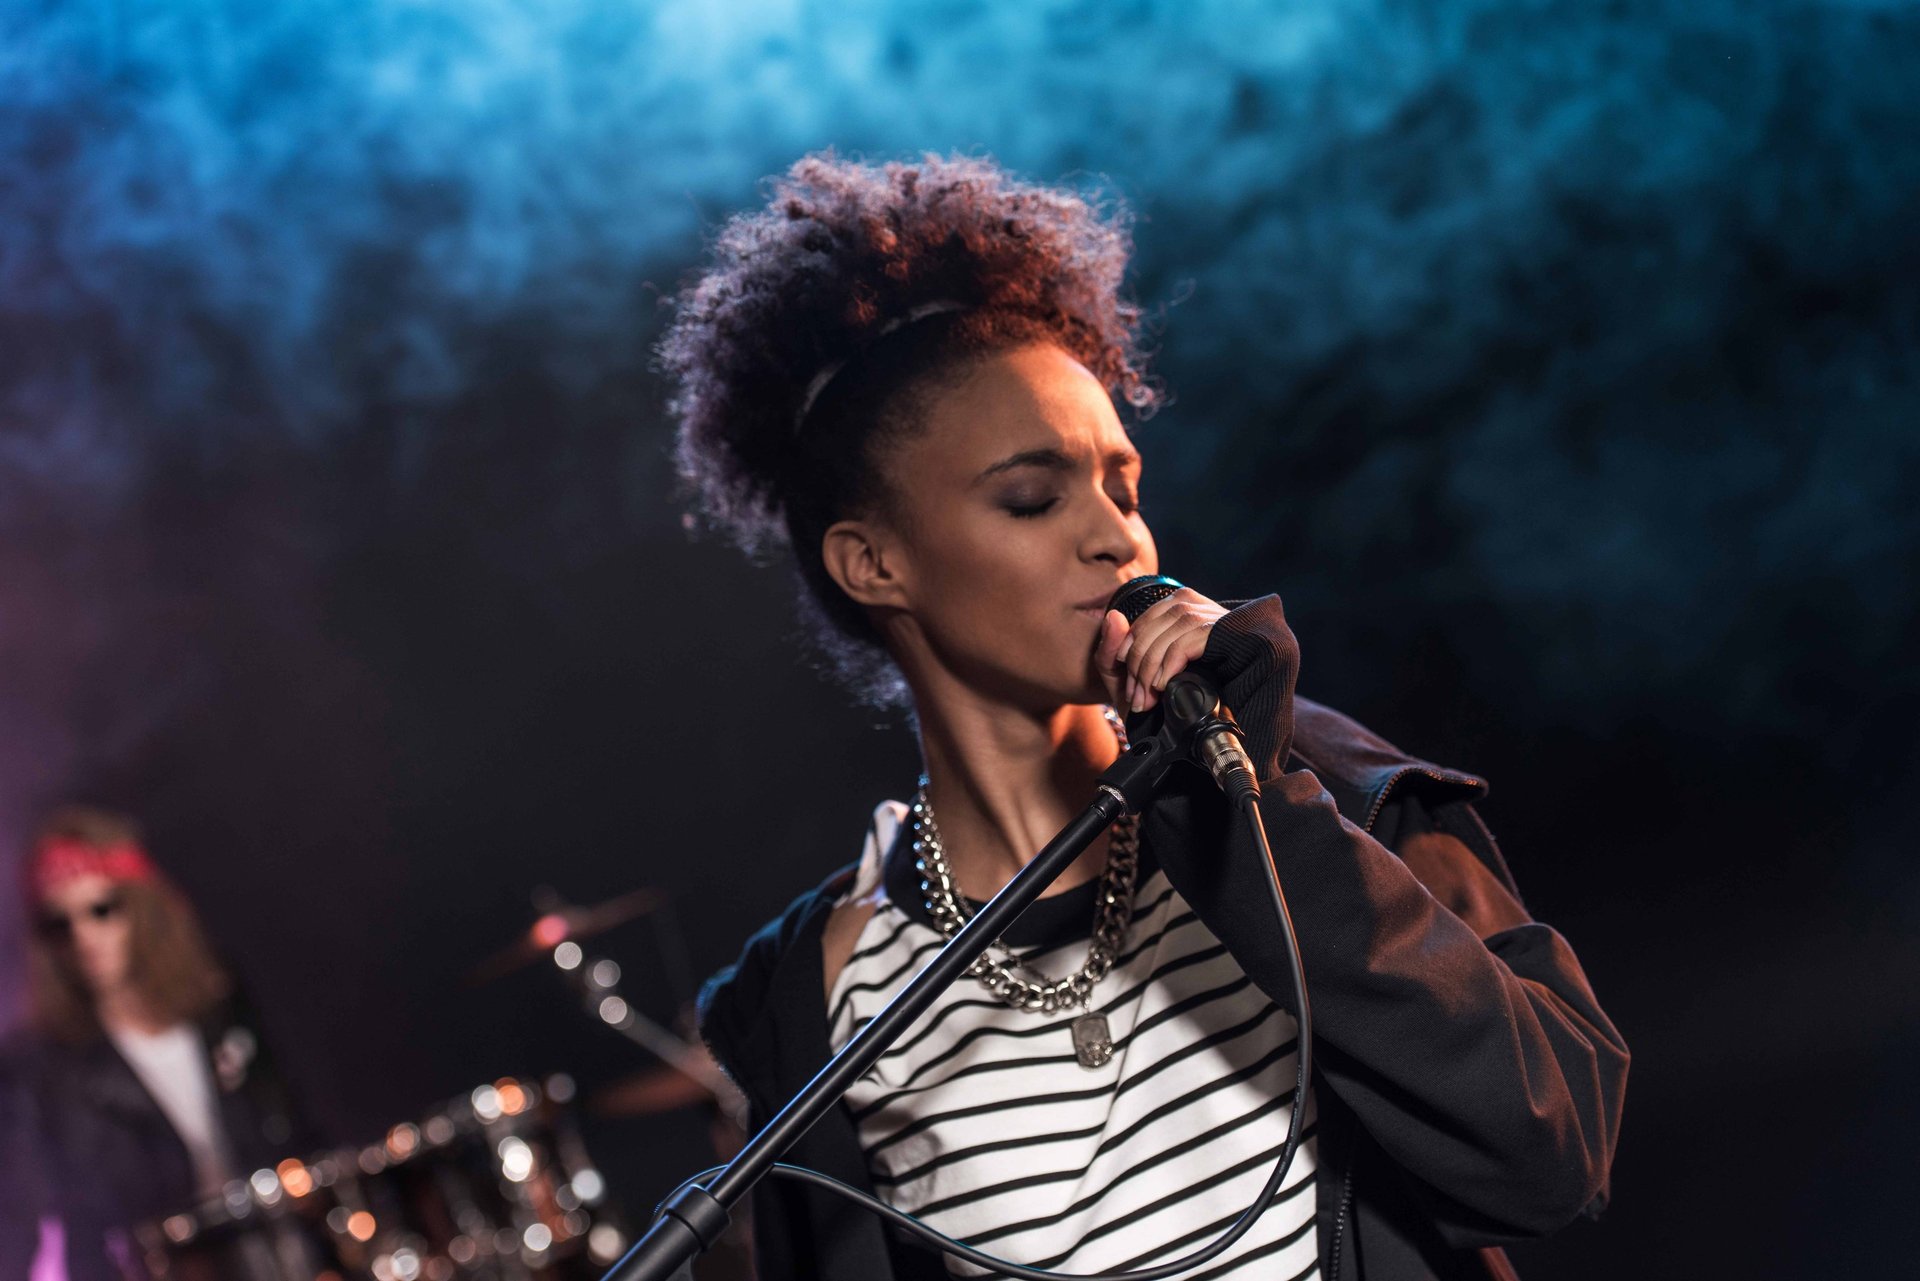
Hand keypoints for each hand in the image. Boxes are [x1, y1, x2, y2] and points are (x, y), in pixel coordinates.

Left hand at [1094, 587, 1228, 712]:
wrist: (1201, 726)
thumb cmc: (1167, 692)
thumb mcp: (1125, 671)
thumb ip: (1110, 646)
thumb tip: (1113, 616)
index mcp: (1171, 607)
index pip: (1142, 622)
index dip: (1130, 653)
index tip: (1129, 684)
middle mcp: (1189, 603)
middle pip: (1150, 629)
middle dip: (1137, 668)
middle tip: (1136, 698)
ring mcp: (1205, 615)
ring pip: (1164, 638)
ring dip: (1149, 674)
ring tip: (1147, 700)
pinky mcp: (1216, 631)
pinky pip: (1181, 646)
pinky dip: (1167, 670)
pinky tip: (1164, 688)